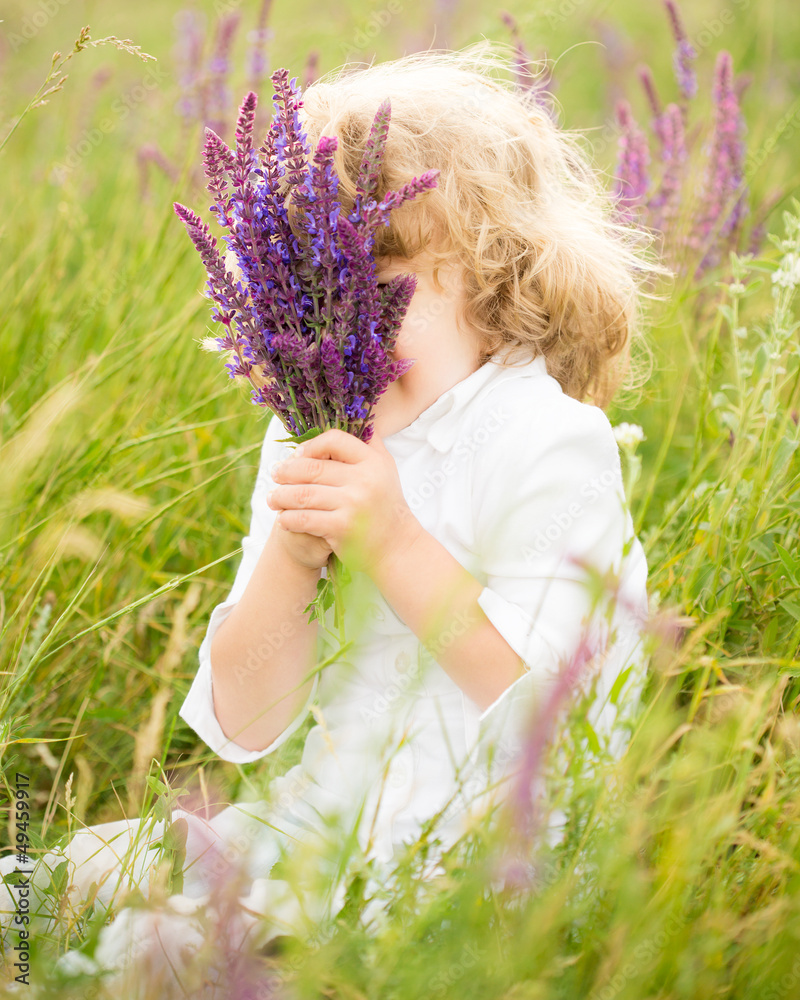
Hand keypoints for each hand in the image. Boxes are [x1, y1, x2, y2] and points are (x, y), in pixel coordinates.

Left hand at [266, 428, 421, 576]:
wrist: (396, 546)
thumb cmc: (385, 504)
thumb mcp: (386, 469)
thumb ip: (370, 444)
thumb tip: (358, 414)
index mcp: (372, 462)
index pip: (334, 440)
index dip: (310, 445)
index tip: (297, 455)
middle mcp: (364, 480)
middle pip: (312, 467)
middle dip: (286, 471)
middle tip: (274, 474)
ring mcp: (352, 505)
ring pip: (303, 494)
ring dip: (281, 496)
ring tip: (272, 498)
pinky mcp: (341, 528)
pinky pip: (304, 518)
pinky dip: (288, 518)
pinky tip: (283, 519)